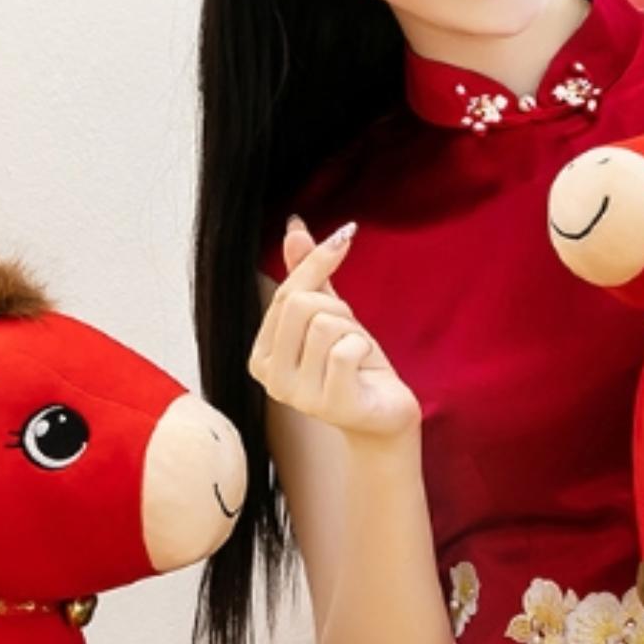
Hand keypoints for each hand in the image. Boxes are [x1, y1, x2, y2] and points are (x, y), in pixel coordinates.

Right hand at [248, 217, 420, 440]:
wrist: (382, 417)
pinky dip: (364, 350)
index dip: (317, 262)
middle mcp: (270, 379)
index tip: (344, 239)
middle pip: (302, 305)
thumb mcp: (329, 315)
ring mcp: (297, 396)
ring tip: (356, 356)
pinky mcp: (330, 405)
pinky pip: (347, 349)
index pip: (285, 293)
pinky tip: (363, 370)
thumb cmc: (354, 368)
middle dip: (338, 309)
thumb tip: (294, 226)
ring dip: (354, 332)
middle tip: (349, 335)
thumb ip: (307, 275)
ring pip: (326, 324)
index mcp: (261, 355)